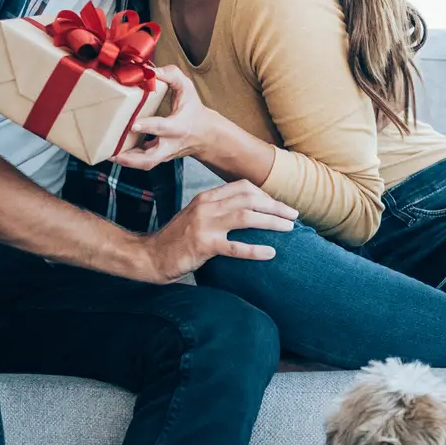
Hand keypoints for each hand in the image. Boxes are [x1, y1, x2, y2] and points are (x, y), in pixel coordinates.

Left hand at [114, 68, 229, 170]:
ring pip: (145, 164)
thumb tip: (150, 69)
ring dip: (126, 162)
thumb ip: (171, 75)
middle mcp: (170, 144)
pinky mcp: (159, 158)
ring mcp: (164, 154)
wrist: (205, 135)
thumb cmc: (194, 111)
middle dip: (131, 158)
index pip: (162, 128)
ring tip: (108, 155)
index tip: (133, 124)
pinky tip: (114, 153)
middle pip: (151, 158)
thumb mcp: (187, 89)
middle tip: (113, 153)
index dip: (148, 127)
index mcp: (177, 127)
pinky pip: (143, 163)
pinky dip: (128, 160)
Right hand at [143, 181, 296, 280]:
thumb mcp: (197, 218)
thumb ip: (218, 212)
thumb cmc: (177, 241)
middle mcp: (206, 207)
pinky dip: (255, 250)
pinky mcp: (203, 246)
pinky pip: (234, 247)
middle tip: (294, 215)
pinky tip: (271, 253)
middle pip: (249, 199)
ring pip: (246, 217)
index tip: (279, 205)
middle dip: (275, 206)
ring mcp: (204, 225)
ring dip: (271, 221)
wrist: (151, 256)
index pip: (242, 187)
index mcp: (206, 198)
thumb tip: (247, 213)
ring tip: (289, 228)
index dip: (265, 194)